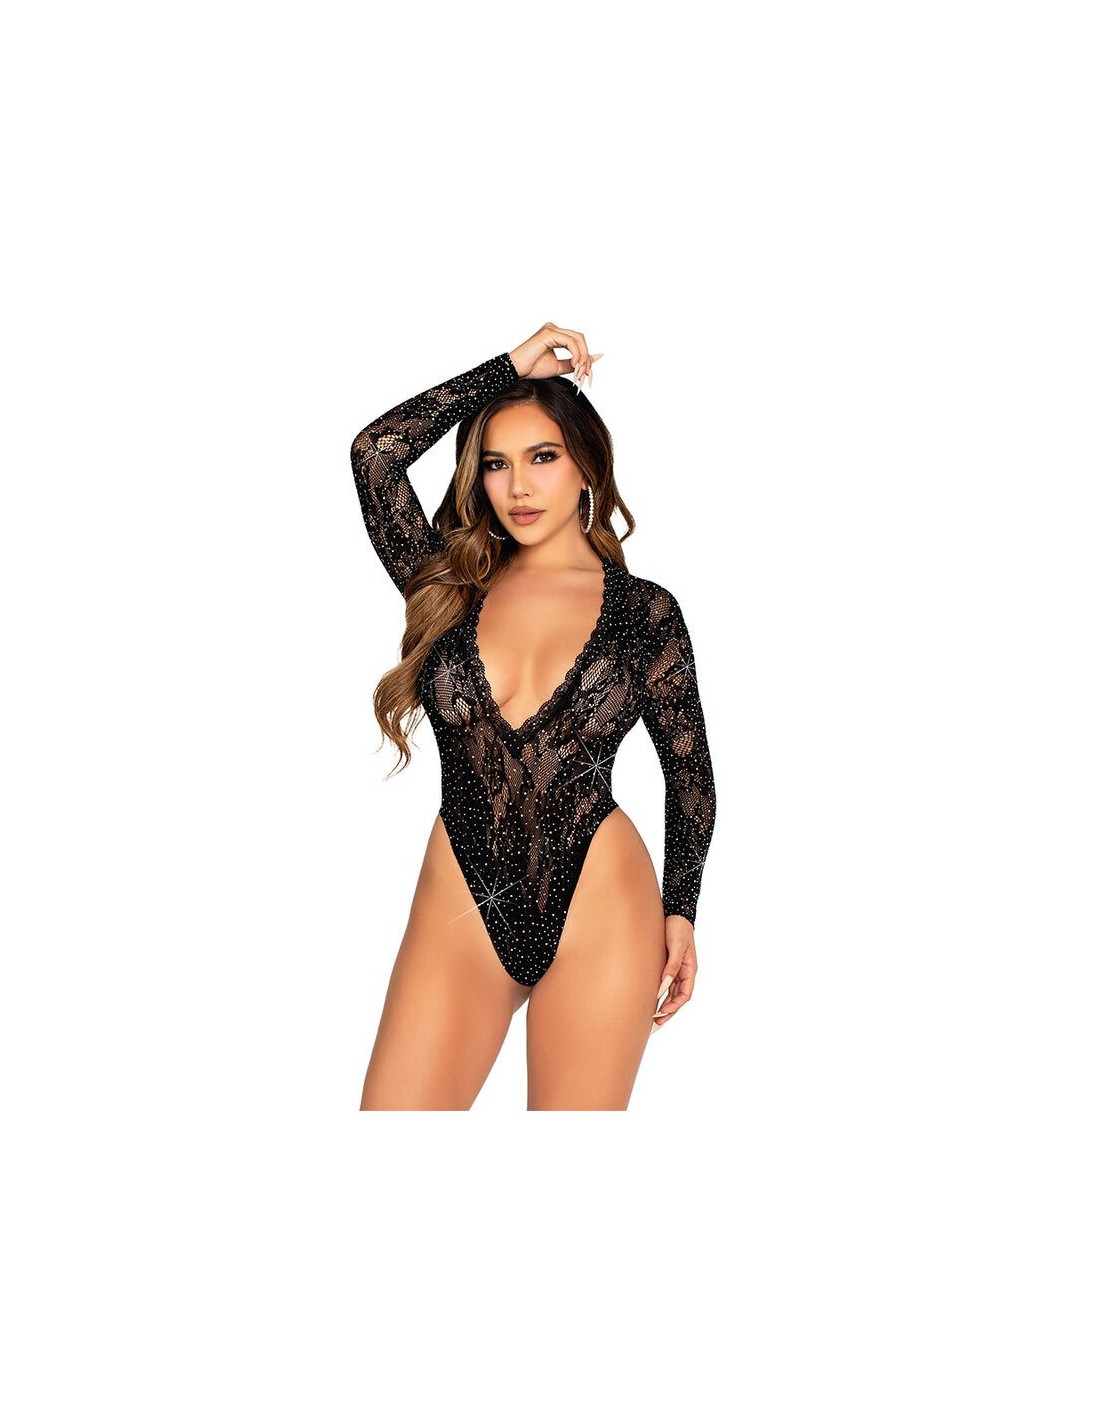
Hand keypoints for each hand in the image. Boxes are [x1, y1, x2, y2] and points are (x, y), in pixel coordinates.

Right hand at [508, 321, 603, 387]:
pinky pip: (570, 342)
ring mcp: (551, 329)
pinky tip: (574, 366)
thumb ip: (574, 363)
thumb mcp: (558, 367)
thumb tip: (593, 359)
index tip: (587, 373)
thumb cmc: (533, 369)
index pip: (578, 341)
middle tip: (585, 374)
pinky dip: (576, 354)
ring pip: (577, 339)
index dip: (585, 356)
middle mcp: (553, 328)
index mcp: (555, 334)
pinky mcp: (549, 333)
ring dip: (582, 357)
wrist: (517, 371)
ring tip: (579, 372)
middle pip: (580, 338)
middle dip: (586, 357)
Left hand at [650, 916, 696, 1033]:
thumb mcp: (675, 946)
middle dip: (667, 1013)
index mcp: (690, 970)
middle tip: (654, 1025)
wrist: (674, 913)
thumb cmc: (677, 928)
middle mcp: (684, 972)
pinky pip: (665, 985)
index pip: (685, 995)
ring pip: (671, 994)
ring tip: (651, 1019)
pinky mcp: (668, 965)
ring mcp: (676, 970)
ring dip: (662, 1006)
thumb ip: (671, 966)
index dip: (674, 1006)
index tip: (661, 1013)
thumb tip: (663, 987)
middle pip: (677, 998)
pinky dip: (659, 995)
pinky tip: (649, 1001)